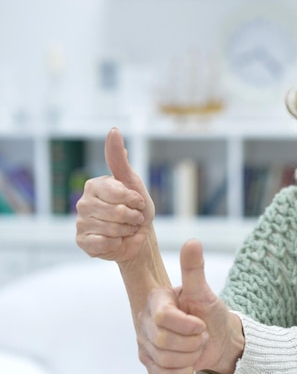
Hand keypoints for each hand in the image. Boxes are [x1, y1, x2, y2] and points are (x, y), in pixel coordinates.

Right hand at [75, 127, 154, 262]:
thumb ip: (119, 160)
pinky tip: (116, 240)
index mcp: (94, 185)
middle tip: (134, 218)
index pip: (120, 193)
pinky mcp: (82, 241)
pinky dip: (117, 243)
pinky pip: (104, 243)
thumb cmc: (136, 208)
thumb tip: (113, 130)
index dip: (135, 200)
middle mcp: (83, 202)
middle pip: (116, 212)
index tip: (138, 202)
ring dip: (127, 231)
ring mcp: (81, 223)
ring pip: (112, 229)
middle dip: (133, 217)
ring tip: (126, 229)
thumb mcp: (132, 182)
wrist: (137, 237)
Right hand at [137, 239, 243, 373]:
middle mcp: (146, 318)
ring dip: (189, 355)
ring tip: (196, 344)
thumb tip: (192, 241)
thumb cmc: (211, 313)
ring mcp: (144, 340)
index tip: (201, 324)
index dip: (187, 325)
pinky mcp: (148, 359)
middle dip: (191, 341)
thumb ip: (194, 269)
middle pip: (162, 340)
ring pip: (163, 358)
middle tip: (201, 334)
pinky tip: (189, 359)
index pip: (164, 318)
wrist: (217, 339)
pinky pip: (163, 372)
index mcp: (157, 299)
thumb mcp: (205, 292)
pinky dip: (183, 369)